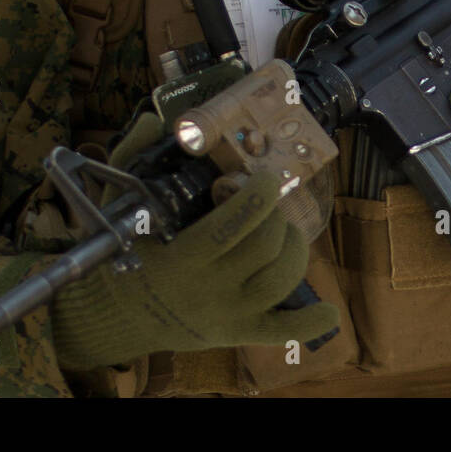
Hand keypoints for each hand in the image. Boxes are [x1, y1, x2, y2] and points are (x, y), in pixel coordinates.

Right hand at [50, 170, 338, 369]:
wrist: (121, 314)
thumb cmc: (127, 250)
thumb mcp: (121, 204)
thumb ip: (133, 156)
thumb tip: (156, 118)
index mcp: (180, 258)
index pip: (232, 226)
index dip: (258, 197)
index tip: (266, 178)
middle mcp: (208, 290)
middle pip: (266, 248)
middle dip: (276, 217)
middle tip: (270, 204)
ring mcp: (227, 315)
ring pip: (283, 280)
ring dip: (295, 248)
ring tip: (284, 231)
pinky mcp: (239, 333)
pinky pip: (282, 332)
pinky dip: (310, 321)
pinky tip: (329, 310)